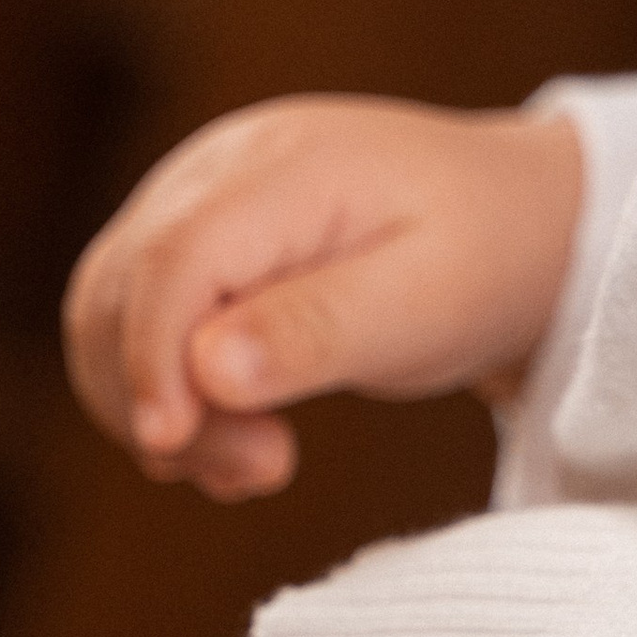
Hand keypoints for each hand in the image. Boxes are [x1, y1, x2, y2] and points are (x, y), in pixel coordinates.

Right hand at [65, 98, 585, 497]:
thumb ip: (320, 329)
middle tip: (262, 471)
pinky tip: (236, 443)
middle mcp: (223, 169)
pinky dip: (167, 395)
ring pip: (111, 312)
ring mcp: (203, 200)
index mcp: (286, 165)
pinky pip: (141, 323)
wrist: (525, 220)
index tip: (173, 443)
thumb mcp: (430, 301)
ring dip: (158, 407)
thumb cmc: (488, 255)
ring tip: (259, 466)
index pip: (174, 258)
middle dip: (158, 397)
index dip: (152, 355)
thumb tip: (207, 369)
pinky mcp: (203, 244)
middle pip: (122, 287)